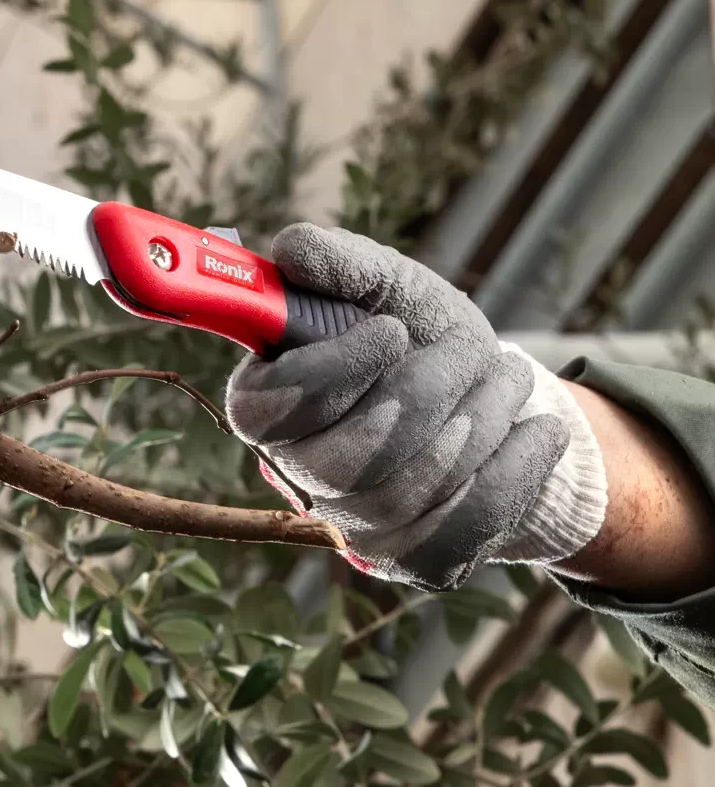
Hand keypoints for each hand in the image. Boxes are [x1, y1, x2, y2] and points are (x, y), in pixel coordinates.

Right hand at [226, 224, 606, 590]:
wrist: (479, 388)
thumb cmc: (416, 327)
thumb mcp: (384, 281)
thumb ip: (338, 262)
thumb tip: (290, 249)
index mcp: (268, 402)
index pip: (265, 410)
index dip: (328, 373)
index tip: (390, 330)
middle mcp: (296, 473)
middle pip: (343, 462)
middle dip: (423, 396)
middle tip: (475, 350)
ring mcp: (351, 524)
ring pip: (401, 497)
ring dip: (475, 426)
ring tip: (510, 376)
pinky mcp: (407, 558)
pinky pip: (452, 538)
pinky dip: (507, 478)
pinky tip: (540, 433)